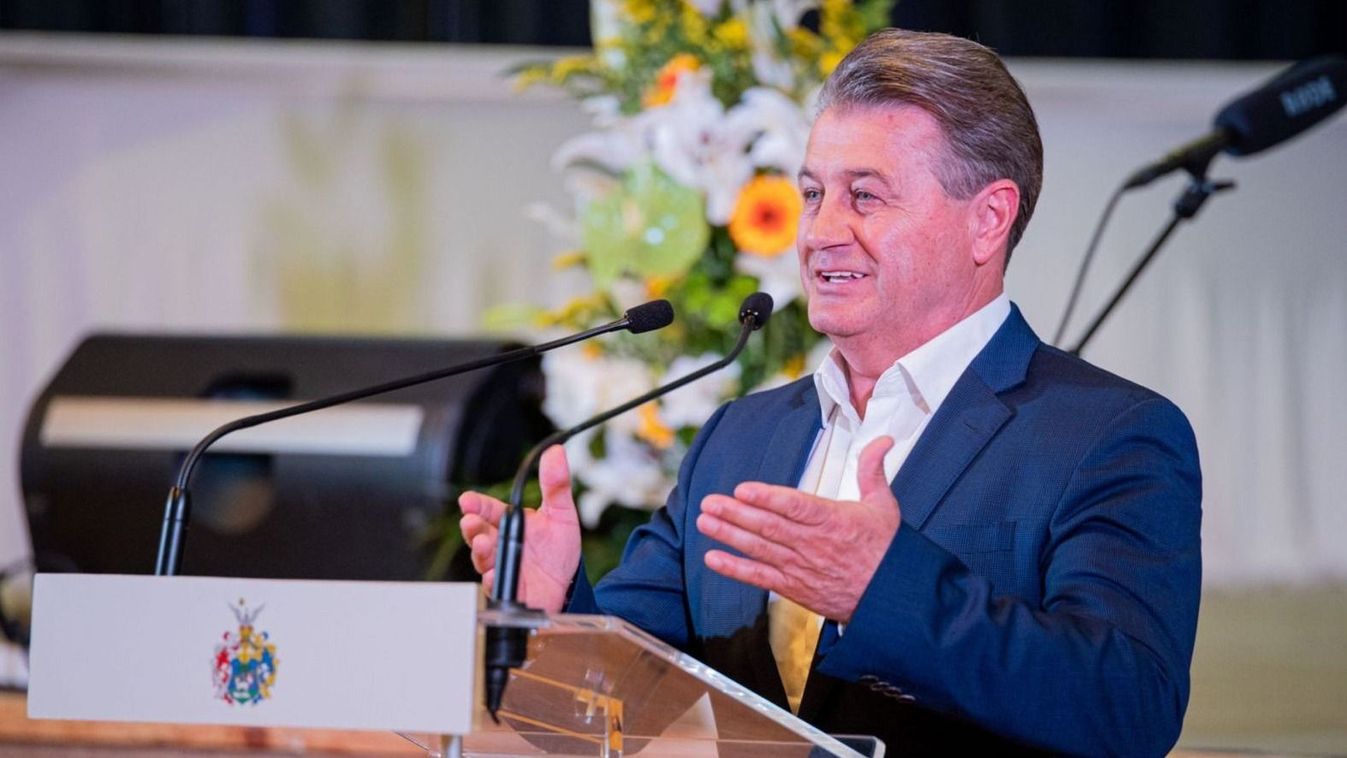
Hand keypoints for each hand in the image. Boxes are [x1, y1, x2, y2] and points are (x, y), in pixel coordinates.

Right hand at [458, 445, 581, 612]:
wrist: (568, 585)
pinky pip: (493, 584)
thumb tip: (556, 452)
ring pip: (482, 557)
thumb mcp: (562, 514)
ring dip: (479, 550)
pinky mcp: (505, 588)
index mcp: (511, 522)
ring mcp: (500, 565)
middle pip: (478, 532)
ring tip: (483, 543)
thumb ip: (556, 485)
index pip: (488, 509)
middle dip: (472, 527)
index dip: (476, 504)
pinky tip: (494, 574)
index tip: (467, 499)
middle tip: (470, 521)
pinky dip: (492, 579)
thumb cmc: (560, 550)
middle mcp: (501, 543)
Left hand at [695, 436, 899, 622]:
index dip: (768, 498)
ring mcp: (802, 567)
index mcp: (834, 520)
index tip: (743, 489)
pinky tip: (713, 558)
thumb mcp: (884, 505)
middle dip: (736, 513)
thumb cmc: (886, 549)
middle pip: (770, 527)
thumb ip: (873, 469)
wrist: (892, 598)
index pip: (796, 506)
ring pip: (760, 549)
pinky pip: (761, 578)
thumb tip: (884, 439)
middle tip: (709, 502)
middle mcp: (814, 544)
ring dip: (729, 535)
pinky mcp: (795, 587)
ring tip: (705, 521)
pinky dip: (736, 569)